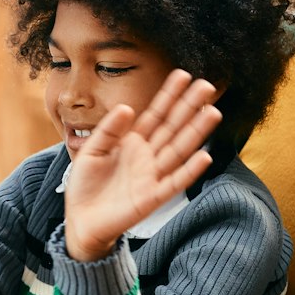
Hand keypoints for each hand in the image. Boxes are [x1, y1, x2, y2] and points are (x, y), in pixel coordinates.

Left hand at [63, 72, 220, 262]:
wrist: (81, 219)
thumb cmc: (85, 185)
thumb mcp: (90, 150)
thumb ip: (108, 130)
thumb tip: (127, 108)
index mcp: (132, 142)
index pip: (155, 114)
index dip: (169, 95)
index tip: (183, 75)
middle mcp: (147, 155)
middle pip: (173, 127)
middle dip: (189, 107)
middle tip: (207, 86)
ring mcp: (152, 175)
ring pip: (179, 149)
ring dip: (196, 132)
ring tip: (213, 112)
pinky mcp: (152, 197)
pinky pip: (175, 182)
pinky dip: (190, 170)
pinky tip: (205, 155)